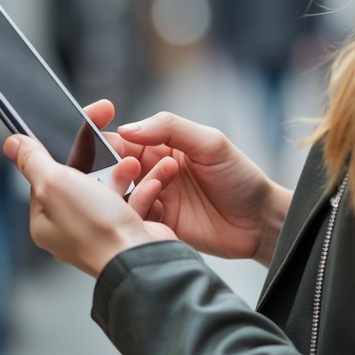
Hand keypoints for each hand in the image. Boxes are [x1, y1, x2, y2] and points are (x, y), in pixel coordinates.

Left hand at [4, 132, 176, 277]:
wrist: (140, 257)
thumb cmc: (96, 229)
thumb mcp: (54, 184)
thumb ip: (33, 160)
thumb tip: (12, 144)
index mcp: (46, 221)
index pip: (46, 178)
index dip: (62, 153)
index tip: (78, 132)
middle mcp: (71, 228)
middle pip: (81, 179)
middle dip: (101, 161)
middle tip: (111, 145)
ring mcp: (101, 230)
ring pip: (111, 187)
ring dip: (125, 171)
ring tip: (133, 166)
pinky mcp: (127, 229)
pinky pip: (134, 199)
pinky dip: (143, 188)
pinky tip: (150, 180)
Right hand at [85, 103, 291, 265]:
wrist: (260, 222)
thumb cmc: (240, 177)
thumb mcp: (209, 143)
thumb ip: (170, 129)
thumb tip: (126, 128)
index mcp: (160, 146)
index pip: (121, 138)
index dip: (102, 134)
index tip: (94, 131)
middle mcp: (151, 172)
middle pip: (112, 168)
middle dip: (113, 167)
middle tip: (132, 168)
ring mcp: (154, 200)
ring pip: (119, 194)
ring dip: (129, 189)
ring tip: (158, 185)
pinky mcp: (158, 226)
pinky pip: (134, 218)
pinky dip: (138, 213)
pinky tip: (158, 209)